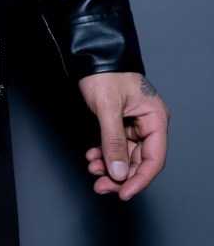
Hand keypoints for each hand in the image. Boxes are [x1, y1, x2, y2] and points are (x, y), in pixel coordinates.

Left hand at [78, 71, 169, 199]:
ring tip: (93, 170)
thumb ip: (113, 141)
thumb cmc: (103, 72)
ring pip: (126, 154)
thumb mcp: (107, 107)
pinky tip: (93, 157)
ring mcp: (134, 122)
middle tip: (100, 186)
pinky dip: (105, 152)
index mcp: (155, 118)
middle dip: (119, 174)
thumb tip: (119, 172)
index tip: (123, 193)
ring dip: (110, 165)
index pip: (153, 159)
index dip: (139, 179)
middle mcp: (148, 122)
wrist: (90, 52)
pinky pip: (116, 143)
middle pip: (139, 159)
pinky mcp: (120, 120)